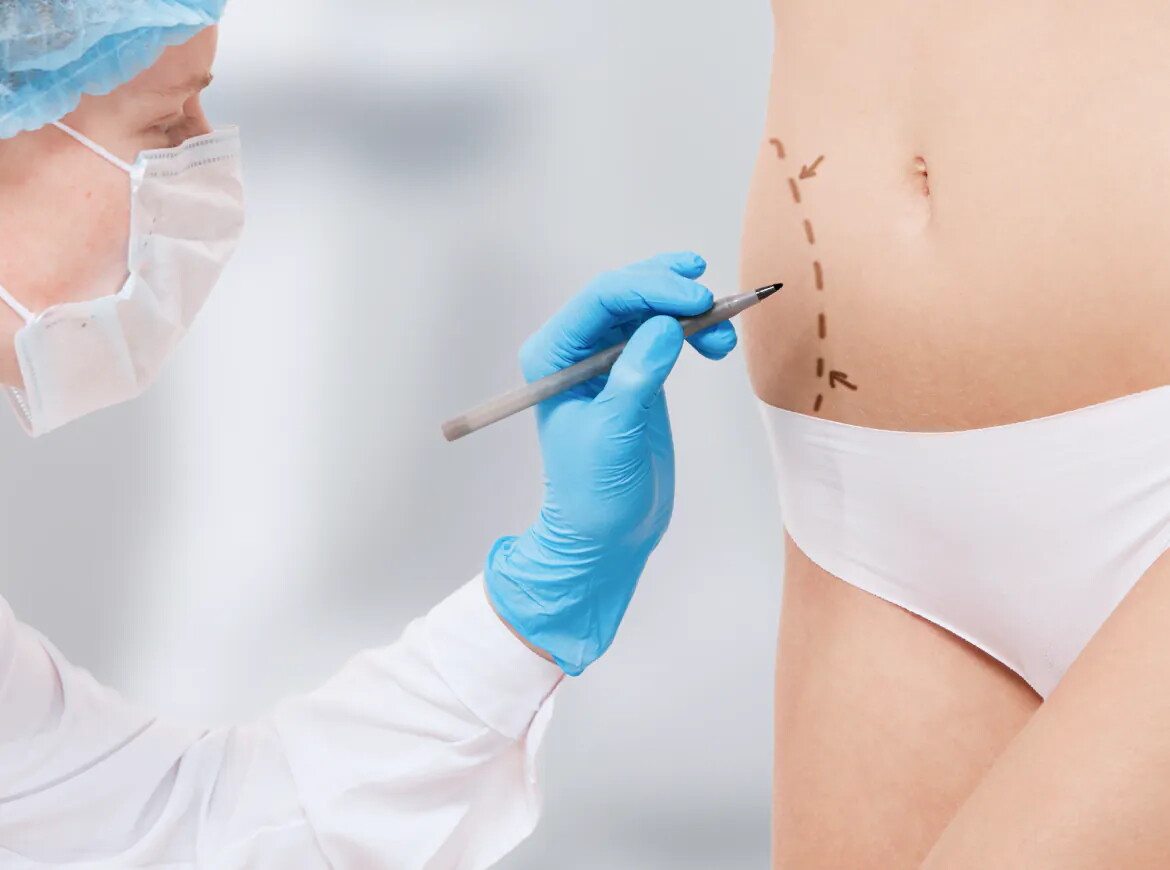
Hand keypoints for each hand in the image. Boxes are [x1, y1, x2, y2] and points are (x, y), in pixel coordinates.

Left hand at [484, 252, 736, 674]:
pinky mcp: (638, 372)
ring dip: (690, 309)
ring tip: (722, 332)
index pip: (601, 299)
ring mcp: (609, 358)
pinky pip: (667, 332)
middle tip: (714, 305)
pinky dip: (695, 330)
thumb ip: (635, 379)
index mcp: (554, 355)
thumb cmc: (591, 493)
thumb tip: (664, 326)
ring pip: (650, 307)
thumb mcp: (612, 436)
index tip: (695, 300)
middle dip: (671, 291)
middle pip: (627, 293)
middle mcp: (576, 347)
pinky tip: (717, 343)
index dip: (650, 288)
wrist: (604, 535)